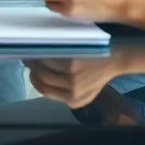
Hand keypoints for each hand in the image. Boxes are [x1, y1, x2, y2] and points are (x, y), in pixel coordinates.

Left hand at [25, 42, 144, 108]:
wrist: (116, 60)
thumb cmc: (93, 46)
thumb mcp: (75, 42)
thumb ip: (56, 47)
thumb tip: (34, 50)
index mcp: (71, 64)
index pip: (42, 63)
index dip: (33, 57)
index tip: (28, 51)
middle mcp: (73, 82)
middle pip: (42, 76)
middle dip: (33, 67)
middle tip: (29, 59)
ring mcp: (75, 94)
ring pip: (45, 88)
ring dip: (37, 78)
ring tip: (35, 69)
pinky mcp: (78, 102)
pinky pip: (54, 96)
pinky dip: (46, 87)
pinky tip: (45, 80)